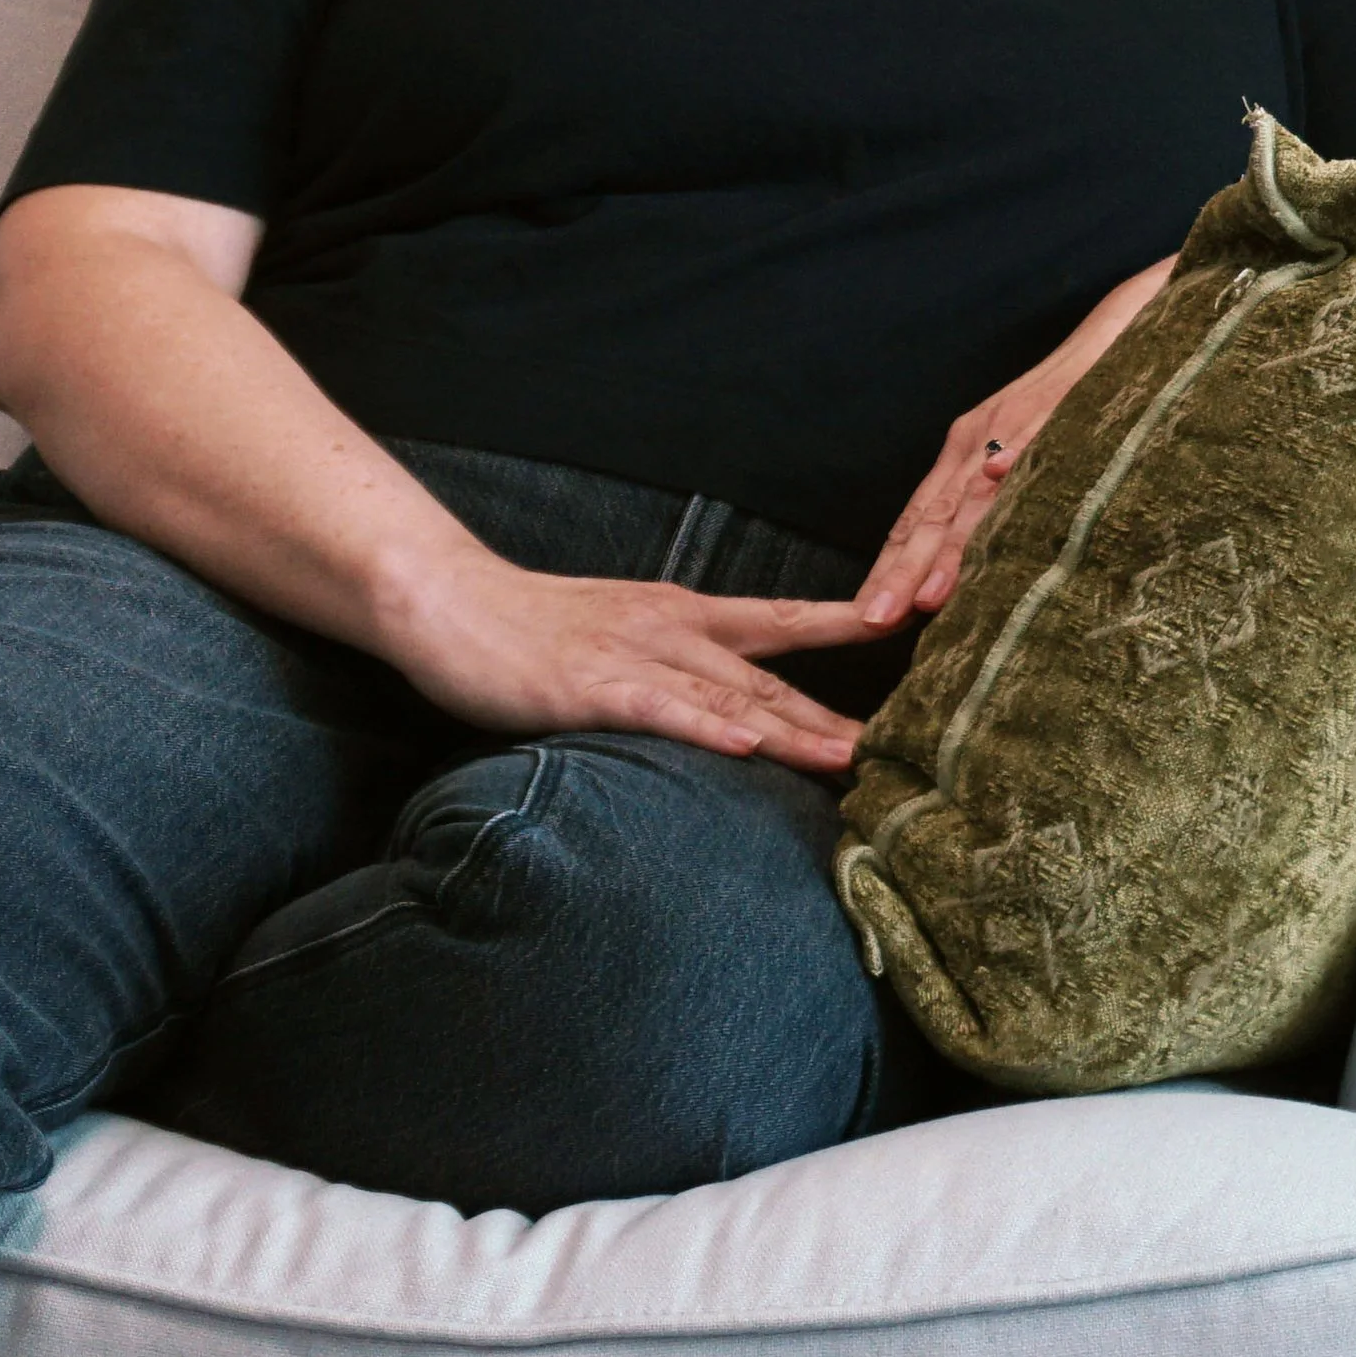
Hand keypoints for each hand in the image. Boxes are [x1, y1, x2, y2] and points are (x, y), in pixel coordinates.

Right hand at [383, 550, 872, 775]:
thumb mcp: (615, 635)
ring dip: (793, 730)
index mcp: (680, 613)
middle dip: (839, 712)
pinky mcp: (588, 686)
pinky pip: (656, 708)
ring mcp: (631, 655)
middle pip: (772, 677)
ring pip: (727, 697)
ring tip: (852, 757)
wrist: (444, 600)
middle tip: (911, 741)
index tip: (911, 637)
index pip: (784, 622)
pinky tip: (745, 746)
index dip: (849, 629)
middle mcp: (670, 628)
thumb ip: (670, 666)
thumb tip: (725, 704)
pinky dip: (704, 727)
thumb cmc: (525, 628)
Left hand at [856, 255, 1173, 631]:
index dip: (891, 568)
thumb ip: (1000, 502)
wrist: (1123, 329)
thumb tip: (978, 566)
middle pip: (930, 514)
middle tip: (874, 622)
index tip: (866, 620)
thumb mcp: (1029, 454)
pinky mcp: (1055, 408)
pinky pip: (1033, 444)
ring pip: (974, 495)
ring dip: (950, 546)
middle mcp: (978, 438)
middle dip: (901, 573)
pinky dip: (1013, 468)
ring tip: (927, 596)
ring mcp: (1014, 423)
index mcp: (967, 452)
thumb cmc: (1079, 401)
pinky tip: (997, 485)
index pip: (917, 518)